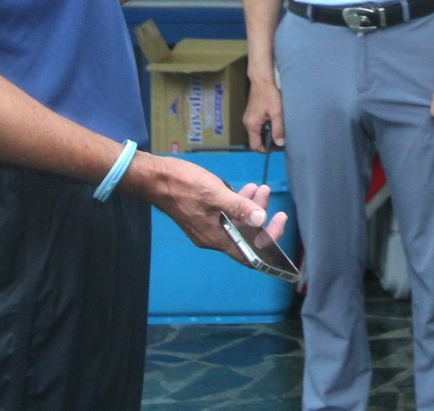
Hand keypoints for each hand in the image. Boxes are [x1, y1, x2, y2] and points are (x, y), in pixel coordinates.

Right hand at [123, 153, 287, 266]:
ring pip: (237, 223)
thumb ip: (239, 206)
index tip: (279, 221)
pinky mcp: (203, 216)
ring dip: (250, 207)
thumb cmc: (184, 185)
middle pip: (246, 236)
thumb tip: (262, 219)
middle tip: (267, 193)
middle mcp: (213, 238)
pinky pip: (227, 216)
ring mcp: (207, 227)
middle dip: (261, 216)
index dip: (269, 242)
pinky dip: (237, 204)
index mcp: (216, 238)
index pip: (250, 254)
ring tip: (258, 187)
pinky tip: (244, 188)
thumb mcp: (215, 193)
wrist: (154, 179)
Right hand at [244, 76, 285, 149]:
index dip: (265, 149)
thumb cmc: (269, 94)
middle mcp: (247, 123)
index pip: (255, 145)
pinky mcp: (251, 113)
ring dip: (267, 132)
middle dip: (267, 141)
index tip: (276, 147)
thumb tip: (280, 143)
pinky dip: (265, 126)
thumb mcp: (276, 113)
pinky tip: (274, 120)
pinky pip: (257, 125)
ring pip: (257, 132)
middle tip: (280, 137)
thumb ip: (278, 129)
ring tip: (278, 127)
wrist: (262, 80)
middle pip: (256, 139)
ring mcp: (248, 118)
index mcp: (252, 125)